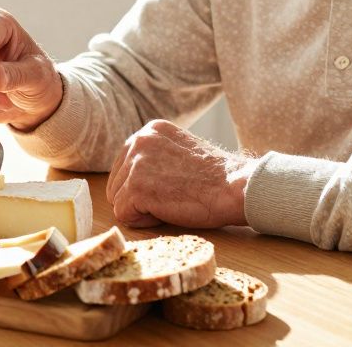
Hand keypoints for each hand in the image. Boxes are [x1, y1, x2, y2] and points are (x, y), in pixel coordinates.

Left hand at [107, 120, 254, 227]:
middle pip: (116, 183)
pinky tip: (168, 211)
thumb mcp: (180, 151)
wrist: (235, 187)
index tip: (171, 186)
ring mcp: (136, 163)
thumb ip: (155, 155)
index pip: (125, 166)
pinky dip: (143, 222)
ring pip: (117, 200)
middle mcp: (138, 140)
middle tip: (172, 197)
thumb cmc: (215, 178)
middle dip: (138, 198)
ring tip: (171, 202)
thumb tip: (132, 175)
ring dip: (141, 210)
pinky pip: (124, 215)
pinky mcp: (136, 187)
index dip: (145, 185)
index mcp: (150, 130)